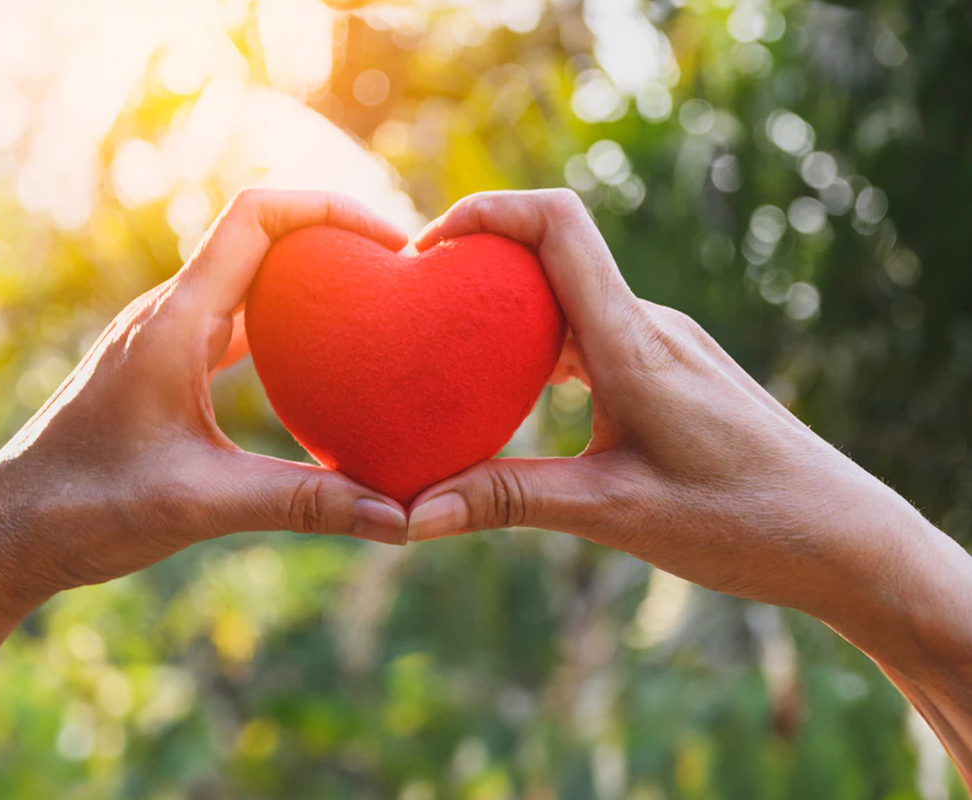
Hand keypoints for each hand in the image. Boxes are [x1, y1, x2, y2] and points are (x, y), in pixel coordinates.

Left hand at [0, 189, 410, 621]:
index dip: (328, 208)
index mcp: (172, 323)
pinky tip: (321, 373)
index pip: (255, 216)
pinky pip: (231, 327)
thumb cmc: (84, 508)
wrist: (4, 532)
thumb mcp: (203, 504)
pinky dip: (280, 332)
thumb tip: (399, 518)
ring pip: (245, 285)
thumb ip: (302, 503)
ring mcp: (157, 342)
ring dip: (307, 288)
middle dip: (332, 243)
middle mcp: (163, 317)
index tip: (391, 243)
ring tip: (377, 315)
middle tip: (403, 277)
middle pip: (259, 240)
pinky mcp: (156, 373)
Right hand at [403, 189, 971, 655]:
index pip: (558, 224)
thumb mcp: (613, 516)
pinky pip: (588, 332)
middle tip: (404, 314)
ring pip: (566, 298)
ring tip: (439, 357)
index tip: (422, 250)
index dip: (485, 211)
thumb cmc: (745, 524)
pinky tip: (507, 398)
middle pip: (549, 254)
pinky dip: (536, 349)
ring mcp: (664, 343)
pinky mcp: (670, 368)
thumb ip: (507, 502)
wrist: (847, 540)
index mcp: (635, 345)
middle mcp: (650, 326)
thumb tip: (409, 516)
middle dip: (472, 267)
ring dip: (502, 314)